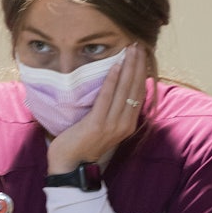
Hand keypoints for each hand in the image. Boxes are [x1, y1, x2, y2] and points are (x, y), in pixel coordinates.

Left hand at [46, 43, 147, 173]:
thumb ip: (112, 111)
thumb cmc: (83, 144)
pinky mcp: (97, 124)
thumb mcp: (104, 127)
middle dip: (137, 65)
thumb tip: (113, 89)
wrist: (70, 166)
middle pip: (135, 89)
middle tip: (138, 46)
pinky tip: (114, 66)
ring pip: (124, 91)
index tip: (141, 55)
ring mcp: (112, 125)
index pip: (139, 94)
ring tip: (130, 50)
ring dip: (128, 68)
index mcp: (128, 125)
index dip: (141, 73)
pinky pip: (106, 98)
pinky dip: (112, 81)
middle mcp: (124, 125)